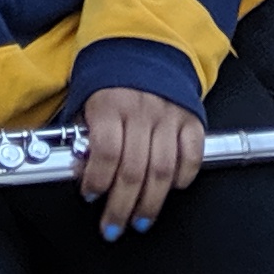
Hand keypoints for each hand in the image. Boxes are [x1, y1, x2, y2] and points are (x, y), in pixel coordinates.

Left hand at [73, 87, 201, 237]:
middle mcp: (142, 110)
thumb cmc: (111, 83)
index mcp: (111, 104)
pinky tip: (172, 189)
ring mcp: (169, 114)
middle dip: (121, 207)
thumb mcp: (87, 102)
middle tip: (113, 227)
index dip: (97, 180)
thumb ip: (84, 137)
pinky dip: (184, 177)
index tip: (90, 196)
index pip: (106, 151)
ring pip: (163, 170)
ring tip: (140, 221)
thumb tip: (81, 172)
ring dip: (151, 202)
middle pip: (133, 170)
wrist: (145, 46)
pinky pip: (192, 155)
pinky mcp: (191, 118)